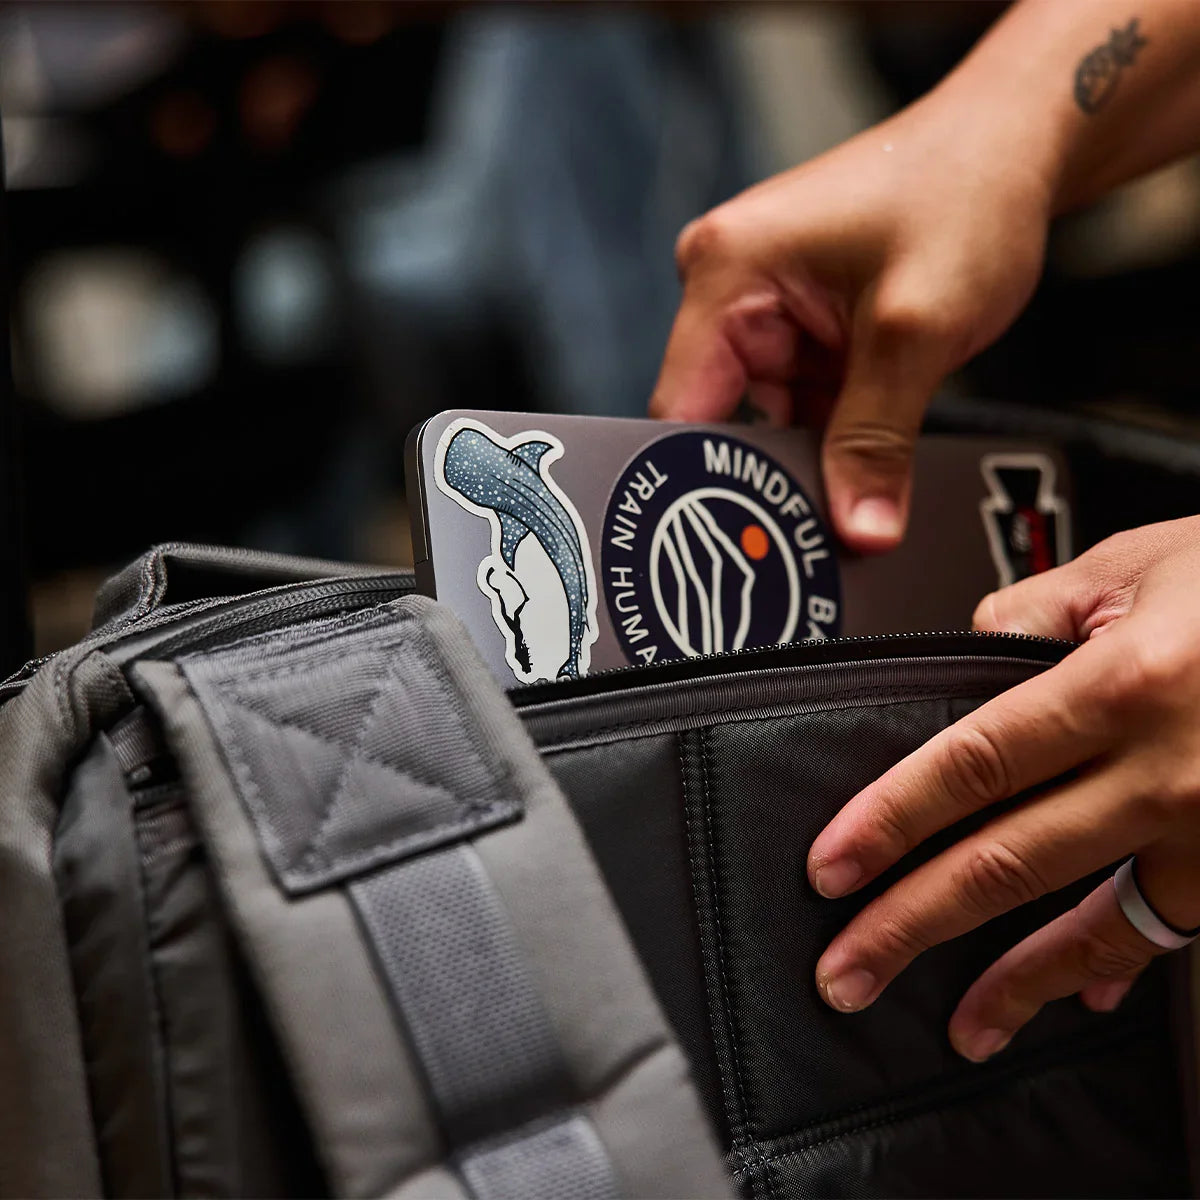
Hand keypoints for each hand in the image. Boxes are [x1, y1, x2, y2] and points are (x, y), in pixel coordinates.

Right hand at [649, 93, 1052, 551]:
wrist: (1012, 149)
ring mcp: (765, 313)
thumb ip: (877, 440)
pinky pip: (802, 408)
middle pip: (721, 423)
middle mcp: (729, 290)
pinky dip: (833, 439)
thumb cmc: (963, 195)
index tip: (731, 549)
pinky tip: (864, 466)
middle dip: (767, 478)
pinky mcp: (802, 331)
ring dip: (810, 459)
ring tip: (851, 501)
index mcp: (725, 271)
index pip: (681, 408)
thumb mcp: (916, 331)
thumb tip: (858, 534)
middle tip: (807, 544)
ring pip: (767, 424)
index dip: (700, 483)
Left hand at [806, 518, 1199, 1060]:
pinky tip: (1076, 993)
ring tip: (957, 1025)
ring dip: (1015, 984)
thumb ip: (1026, 614)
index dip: (891, 820)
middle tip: (848, 970)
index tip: (832, 867)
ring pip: (1094, 924)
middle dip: (914, 925)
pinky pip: (1170, 927)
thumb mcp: (1131, 564)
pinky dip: (1116, 964)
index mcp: (1127, 684)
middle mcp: (1171, 771)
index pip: (974, 764)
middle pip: (1011, 862)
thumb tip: (961, 666)